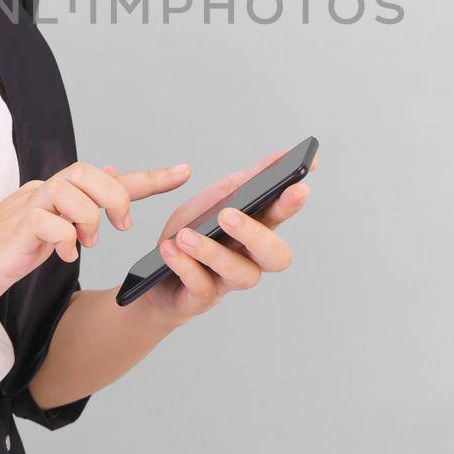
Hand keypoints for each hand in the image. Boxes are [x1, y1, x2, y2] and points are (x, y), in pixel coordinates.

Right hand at [0, 160, 191, 319]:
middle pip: (90, 172)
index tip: (185, 173)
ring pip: (72, 190)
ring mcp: (25, 207)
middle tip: (121, 228)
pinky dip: (65, 238)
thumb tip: (110, 177)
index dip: (149, 177)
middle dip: (116, 198)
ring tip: (84, 244)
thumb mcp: (45, 236)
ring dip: (88, 220)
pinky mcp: (14, 228)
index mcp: (53, 195)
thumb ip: (75, 212)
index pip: (106, 177)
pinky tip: (63, 255)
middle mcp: (40, 192)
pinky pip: (50, 220)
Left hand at [108, 147, 317, 327]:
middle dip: (256, 235)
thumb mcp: (216, 198)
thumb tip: (282, 155)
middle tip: (228, 214)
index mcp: (256, 228)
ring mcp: (227, 282)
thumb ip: (247, 180)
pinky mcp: (202, 298)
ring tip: (185, 235)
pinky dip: (185, 266)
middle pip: (276, 256)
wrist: (154, 274)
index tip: (298, 183)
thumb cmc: (193, 232)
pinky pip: (201, 287)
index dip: (292, 202)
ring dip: (212, 252)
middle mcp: (250, 258)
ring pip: (242, 275)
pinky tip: (170, 249)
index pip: (282, 214)